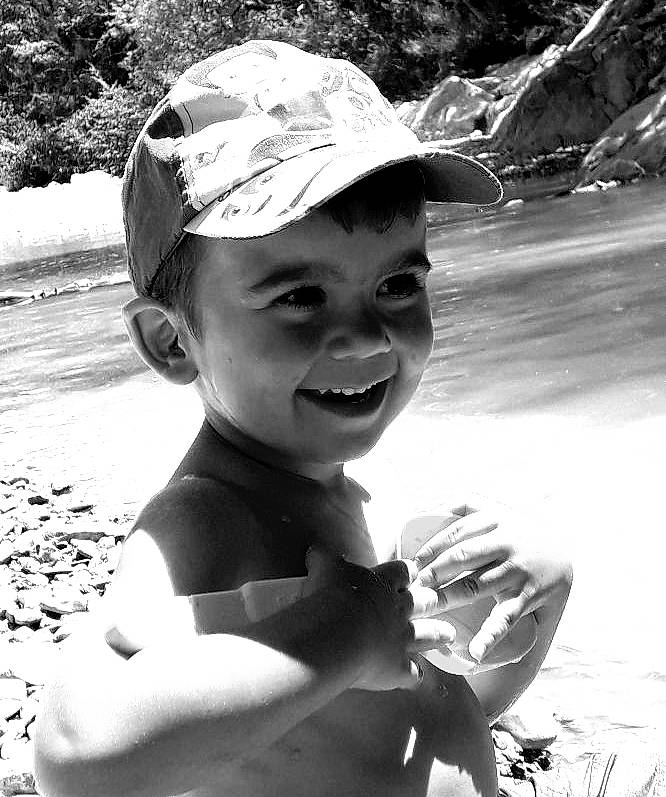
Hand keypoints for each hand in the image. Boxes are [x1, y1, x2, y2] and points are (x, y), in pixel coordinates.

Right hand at [305, 547, 455, 690]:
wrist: (337, 632)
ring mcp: (402, 638)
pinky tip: (416, 677)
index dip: (408, 572)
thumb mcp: (324, 566)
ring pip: (429, 634)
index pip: (403, 571)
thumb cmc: (332, 594)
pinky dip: (415, 674)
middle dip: (431, 600)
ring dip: (439, 634)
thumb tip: (316, 550)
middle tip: (436, 600)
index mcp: (383, 582)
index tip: (412, 572)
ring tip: (450, 634)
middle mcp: (399, 608)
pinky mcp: (398, 667)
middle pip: (424, 600)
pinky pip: (413, 672)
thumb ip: (323, 558)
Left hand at [412, 505, 572, 662]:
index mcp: (496, 519)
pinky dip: (491, 635)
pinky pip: (506, 617)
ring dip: (449, 598)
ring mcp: (518, 570)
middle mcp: (507, 542)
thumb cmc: (518, 533)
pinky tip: (475, 651)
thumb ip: (464, 506)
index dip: (431, 547)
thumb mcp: (496, 511)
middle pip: (462, 556)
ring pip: (477, 585)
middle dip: (434, 572)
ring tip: (428, 610)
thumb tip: (426, 510)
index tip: (411, 563)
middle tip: (412, 587)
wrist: (564, 557)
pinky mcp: (528, 596)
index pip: (456, 532)